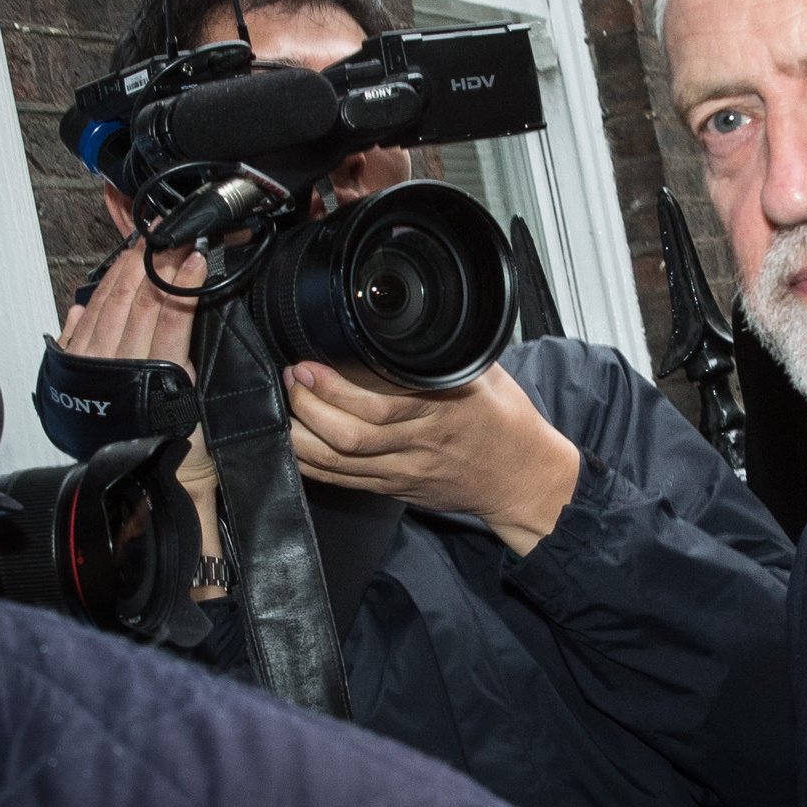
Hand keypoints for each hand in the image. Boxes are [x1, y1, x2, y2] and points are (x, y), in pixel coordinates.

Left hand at [57, 248, 223, 569]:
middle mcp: (120, 374)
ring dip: (122, 275)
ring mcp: (92, 373)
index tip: (194, 257)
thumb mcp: (203, 406)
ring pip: (105, 311)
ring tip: (140, 249)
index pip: (170, 318)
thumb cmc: (183, 453)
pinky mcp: (74, 378)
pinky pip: (77, 332)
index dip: (181, 284)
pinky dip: (86, 308)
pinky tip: (94, 292)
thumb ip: (195, 361)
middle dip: (152, 266)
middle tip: (169, 238)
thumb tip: (194, 310)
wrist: (152, 491)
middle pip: (135, 305)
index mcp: (159, 378)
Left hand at [284, 361, 582, 555]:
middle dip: (308, 406)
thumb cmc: (505, 422)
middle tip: (291, 379)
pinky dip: (312, 464)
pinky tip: (294, 444)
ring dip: (301, 435)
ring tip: (285, 408)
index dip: (335, 388)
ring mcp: (405, 471)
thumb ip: (445, 352)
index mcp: (445, 410)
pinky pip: (343, 481)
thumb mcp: (485, 373)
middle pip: (350, 436)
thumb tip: (415, 317)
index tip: (310, 364)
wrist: (521, 477)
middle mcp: (421, 444)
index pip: (380, 405)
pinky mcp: (394, 489)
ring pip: (339, 463)